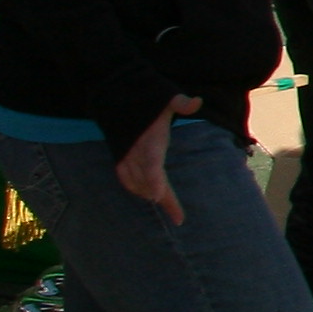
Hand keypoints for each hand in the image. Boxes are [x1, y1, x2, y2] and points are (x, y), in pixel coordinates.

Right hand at [115, 100, 199, 225]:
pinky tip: (150, 196)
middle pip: (146, 180)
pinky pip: (124, 177)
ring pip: (135, 182)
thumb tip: (197, 101)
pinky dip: (135, 188)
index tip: (157, 195)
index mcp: (148, 139)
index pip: (149, 164)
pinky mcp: (119, 156)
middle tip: (178, 217)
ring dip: (150, 195)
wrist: (115, 94)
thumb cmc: (146, 98)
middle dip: (162, 198)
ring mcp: (125, 155)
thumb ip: (180, 102)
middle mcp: (134, 151)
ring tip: (172, 210)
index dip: (152, 180)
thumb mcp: (165, 96)